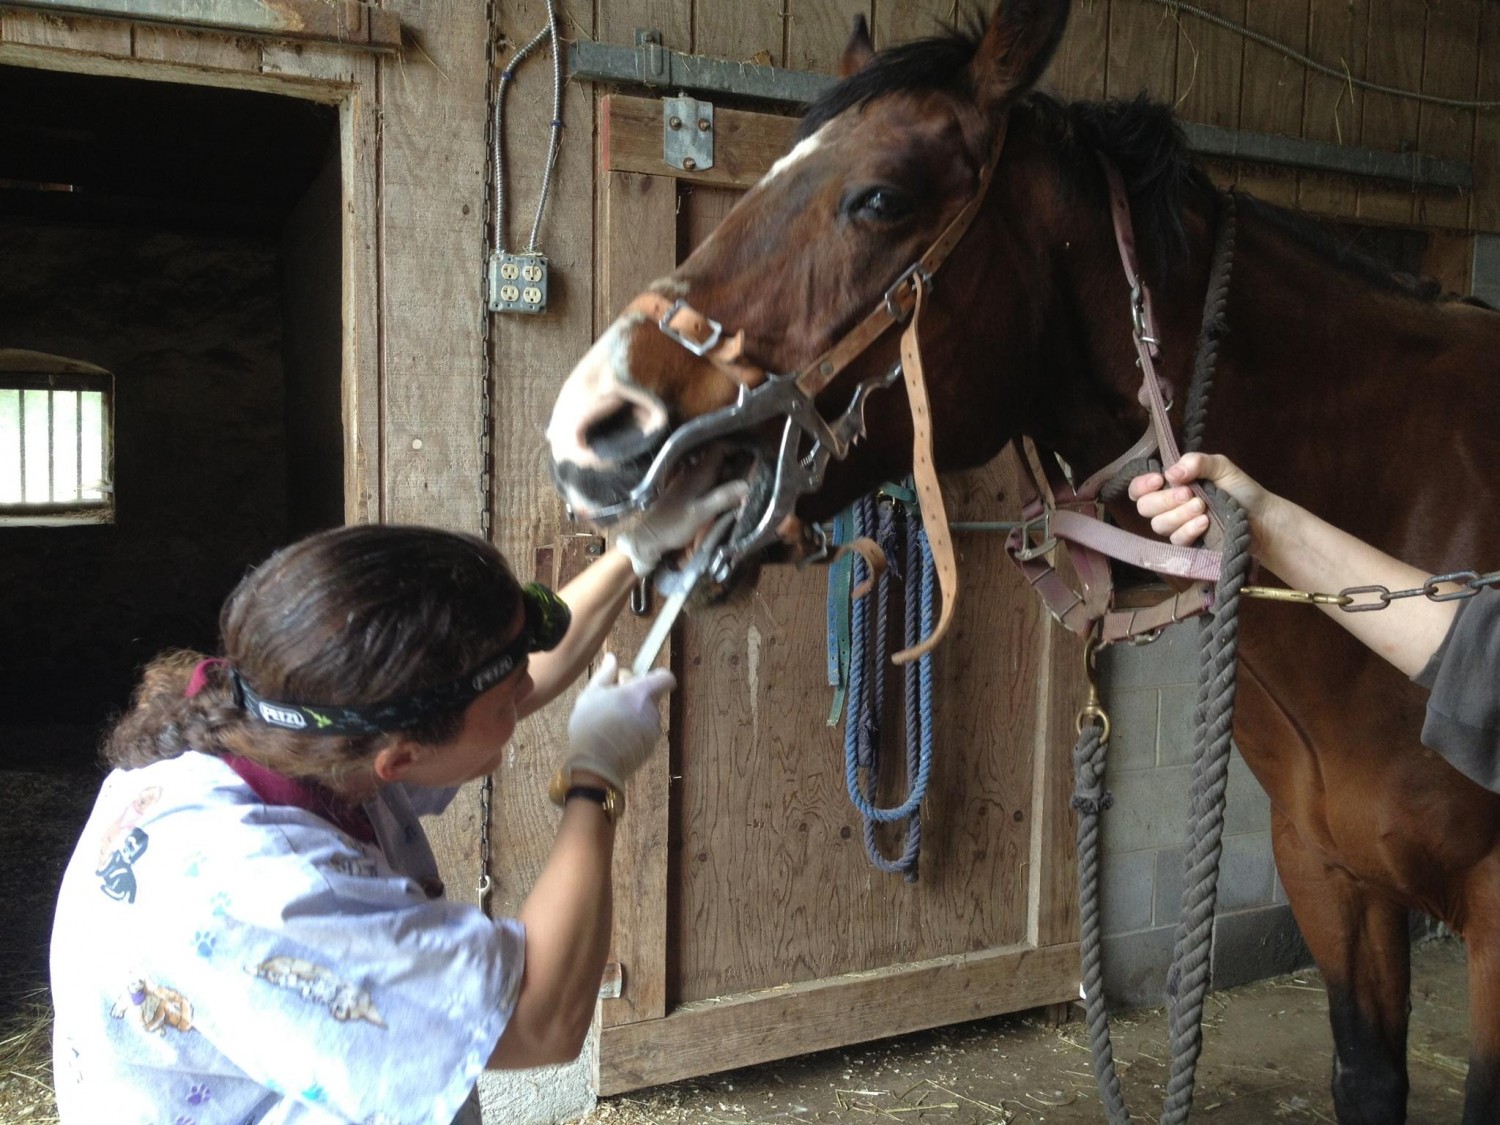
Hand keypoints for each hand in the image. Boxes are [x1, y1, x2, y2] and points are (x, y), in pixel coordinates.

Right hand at [563, 653, 675, 789]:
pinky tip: (615, 737)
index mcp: (639, 693)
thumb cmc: (590, 726)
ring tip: (610, 723)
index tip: (639, 680)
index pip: (665, 678)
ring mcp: (653, 730)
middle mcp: (652, 710)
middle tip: (612, 703)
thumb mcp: (591, 694)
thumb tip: (612, 659)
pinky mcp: (651, 746)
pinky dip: (634, 732)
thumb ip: (606, 674)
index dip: (656, 676)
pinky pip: (645, 732)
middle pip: (650, 696)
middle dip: (634, 696)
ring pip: (646, 715)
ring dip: (633, 715)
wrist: (595, 765)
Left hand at [615, 458, 749, 577]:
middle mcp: (694, 473)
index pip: (719, 448)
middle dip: (737, 461)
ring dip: (729, 473)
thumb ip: (722, 498)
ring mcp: (689, 482)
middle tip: (755, 470)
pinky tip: (728, 494)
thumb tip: (747, 484)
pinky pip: (708, 480)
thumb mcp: (700, 513)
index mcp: (698, 474)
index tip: (753, 453)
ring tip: (746, 482)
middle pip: (719, 458)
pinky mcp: (687, 493)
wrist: (648, 537)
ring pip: (714, 469)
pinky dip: (720, 482)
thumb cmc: (672, 525)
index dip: (736, 447)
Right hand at [1128, 452, 1269, 547]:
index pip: (1139, 488)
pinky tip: (1204, 522)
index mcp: (1171, 485)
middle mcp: (1168, 506)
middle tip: (1189, 493)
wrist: (1262, 517)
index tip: (1159, 480)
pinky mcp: (1187, 545)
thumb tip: (1170, 473)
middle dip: (1164, 499)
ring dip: (1179, 514)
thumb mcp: (1221, 466)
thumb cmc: (1240, 489)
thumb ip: (1196, 462)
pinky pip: (1176, 540)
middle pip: (1145, 507)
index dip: (1141, 485)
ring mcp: (1176, 527)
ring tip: (1202, 507)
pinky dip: (1189, 529)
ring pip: (1159, 524)